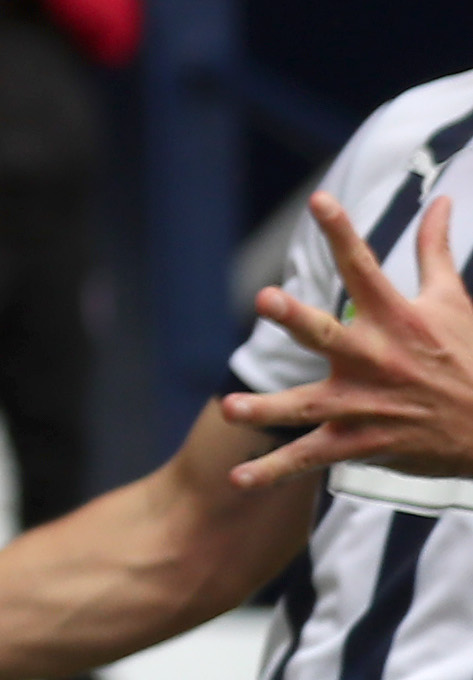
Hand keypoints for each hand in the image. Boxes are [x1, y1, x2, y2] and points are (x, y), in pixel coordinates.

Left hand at [227, 191, 472, 485]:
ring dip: (269, 409)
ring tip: (231, 409)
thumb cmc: (470, 355)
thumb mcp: (454, 301)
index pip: (364, 267)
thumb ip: (435, 250)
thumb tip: (438, 201)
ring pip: (308, 405)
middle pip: (328, 333)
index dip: (342, 232)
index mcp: (396, 319)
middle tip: (267, 298)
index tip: (319, 200)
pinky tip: (237, 479)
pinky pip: (310, 458)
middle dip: (298, 317)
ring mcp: (366, 404)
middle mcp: (376, 359)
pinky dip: (273, 471)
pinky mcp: (361, 442)